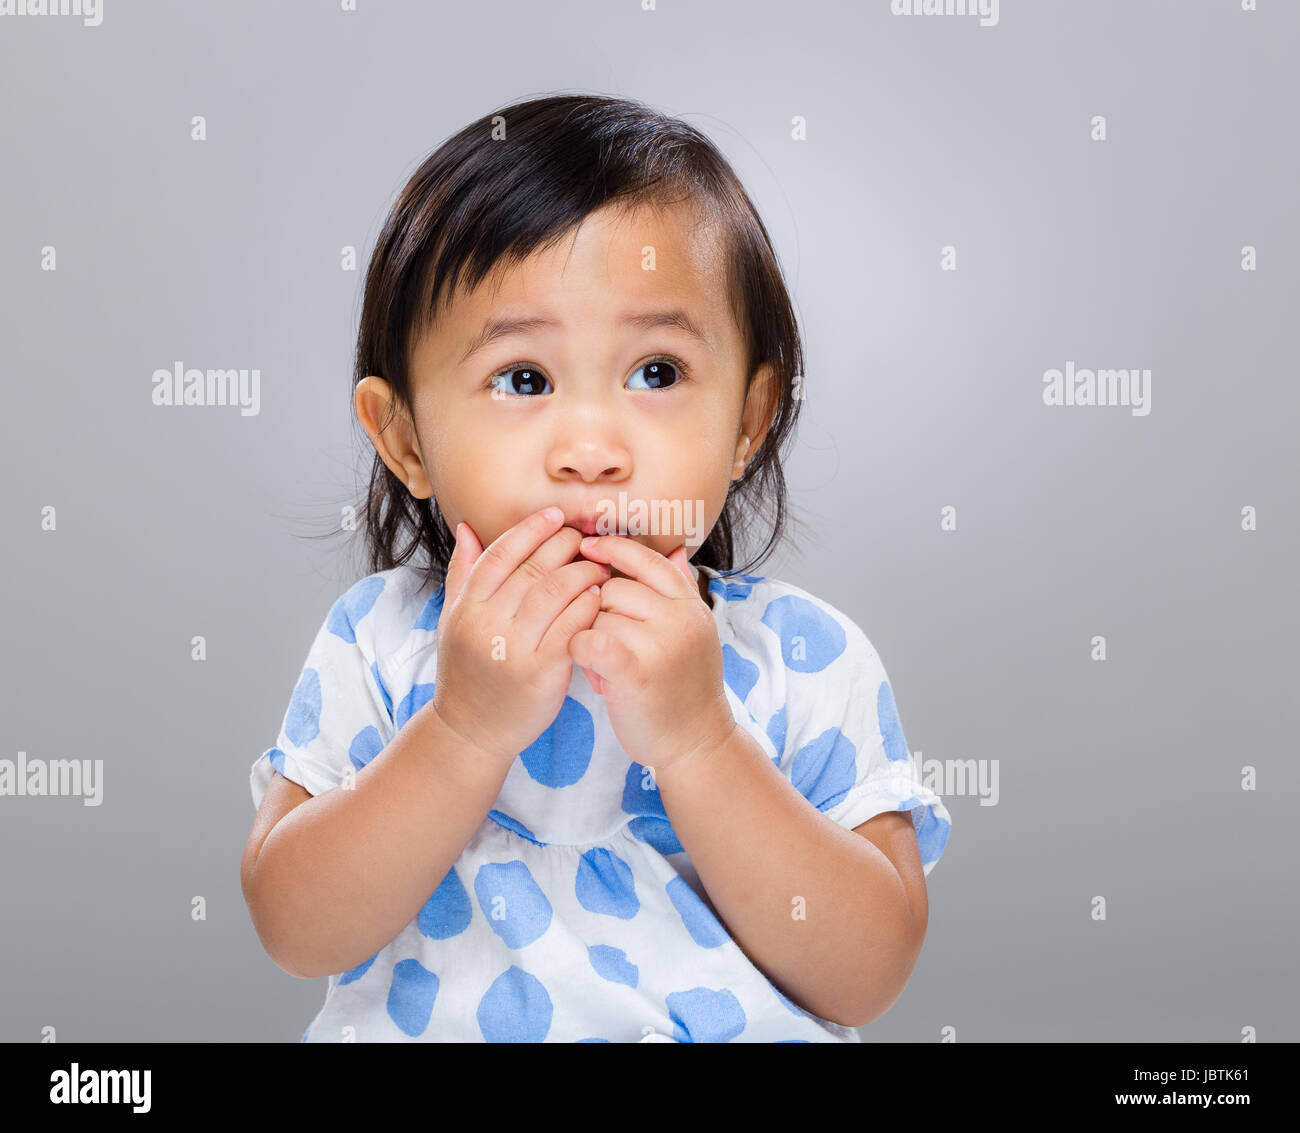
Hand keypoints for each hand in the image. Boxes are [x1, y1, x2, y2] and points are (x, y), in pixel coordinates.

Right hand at [431, 507, 610, 766]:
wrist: (471, 731)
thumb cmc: (467, 672)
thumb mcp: (454, 622)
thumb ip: (462, 574)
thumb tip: (466, 528)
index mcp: (466, 607)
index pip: (501, 553)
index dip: (531, 529)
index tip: (556, 515)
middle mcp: (486, 624)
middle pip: (531, 569)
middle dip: (563, 546)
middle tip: (584, 539)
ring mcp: (513, 649)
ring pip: (554, 593)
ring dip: (582, 573)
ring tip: (598, 567)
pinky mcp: (541, 672)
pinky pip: (571, 628)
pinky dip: (588, 607)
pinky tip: (598, 598)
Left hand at [568, 536, 736, 775]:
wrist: (696, 742)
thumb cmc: (685, 686)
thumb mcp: (694, 631)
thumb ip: (681, 590)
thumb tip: (677, 548)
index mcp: (690, 605)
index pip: (646, 560)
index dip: (612, 549)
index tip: (586, 547)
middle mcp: (679, 619)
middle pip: (611, 588)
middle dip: (598, 612)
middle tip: (607, 642)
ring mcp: (659, 645)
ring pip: (595, 615)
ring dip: (589, 636)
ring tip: (604, 665)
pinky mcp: (634, 672)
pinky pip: (587, 639)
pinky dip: (578, 650)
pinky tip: (588, 665)